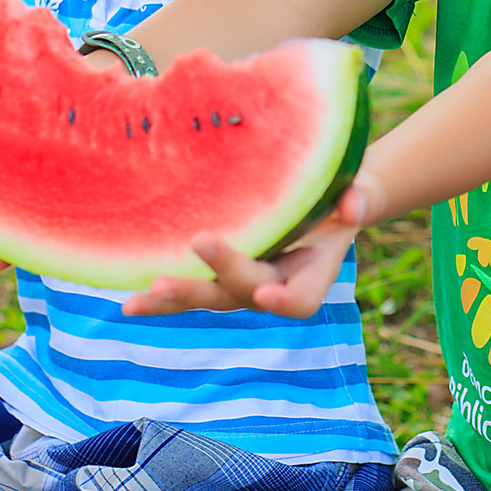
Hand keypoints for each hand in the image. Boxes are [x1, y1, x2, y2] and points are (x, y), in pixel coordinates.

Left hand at [122, 168, 382, 318]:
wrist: (327, 203)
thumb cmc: (345, 190)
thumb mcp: (361, 188)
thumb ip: (361, 196)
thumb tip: (352, 205)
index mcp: (314, 271)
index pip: (301, 298)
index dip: (285, 300)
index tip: (265, 294)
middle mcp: (275, 285)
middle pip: (244, 294)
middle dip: (215, 279)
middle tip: (183, 263)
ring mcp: (244, 284)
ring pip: (210, 298)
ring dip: (175, 299)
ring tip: (138, 300)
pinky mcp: (221, 277)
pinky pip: (191, 291)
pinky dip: (161, 299)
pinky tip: (129, 301)